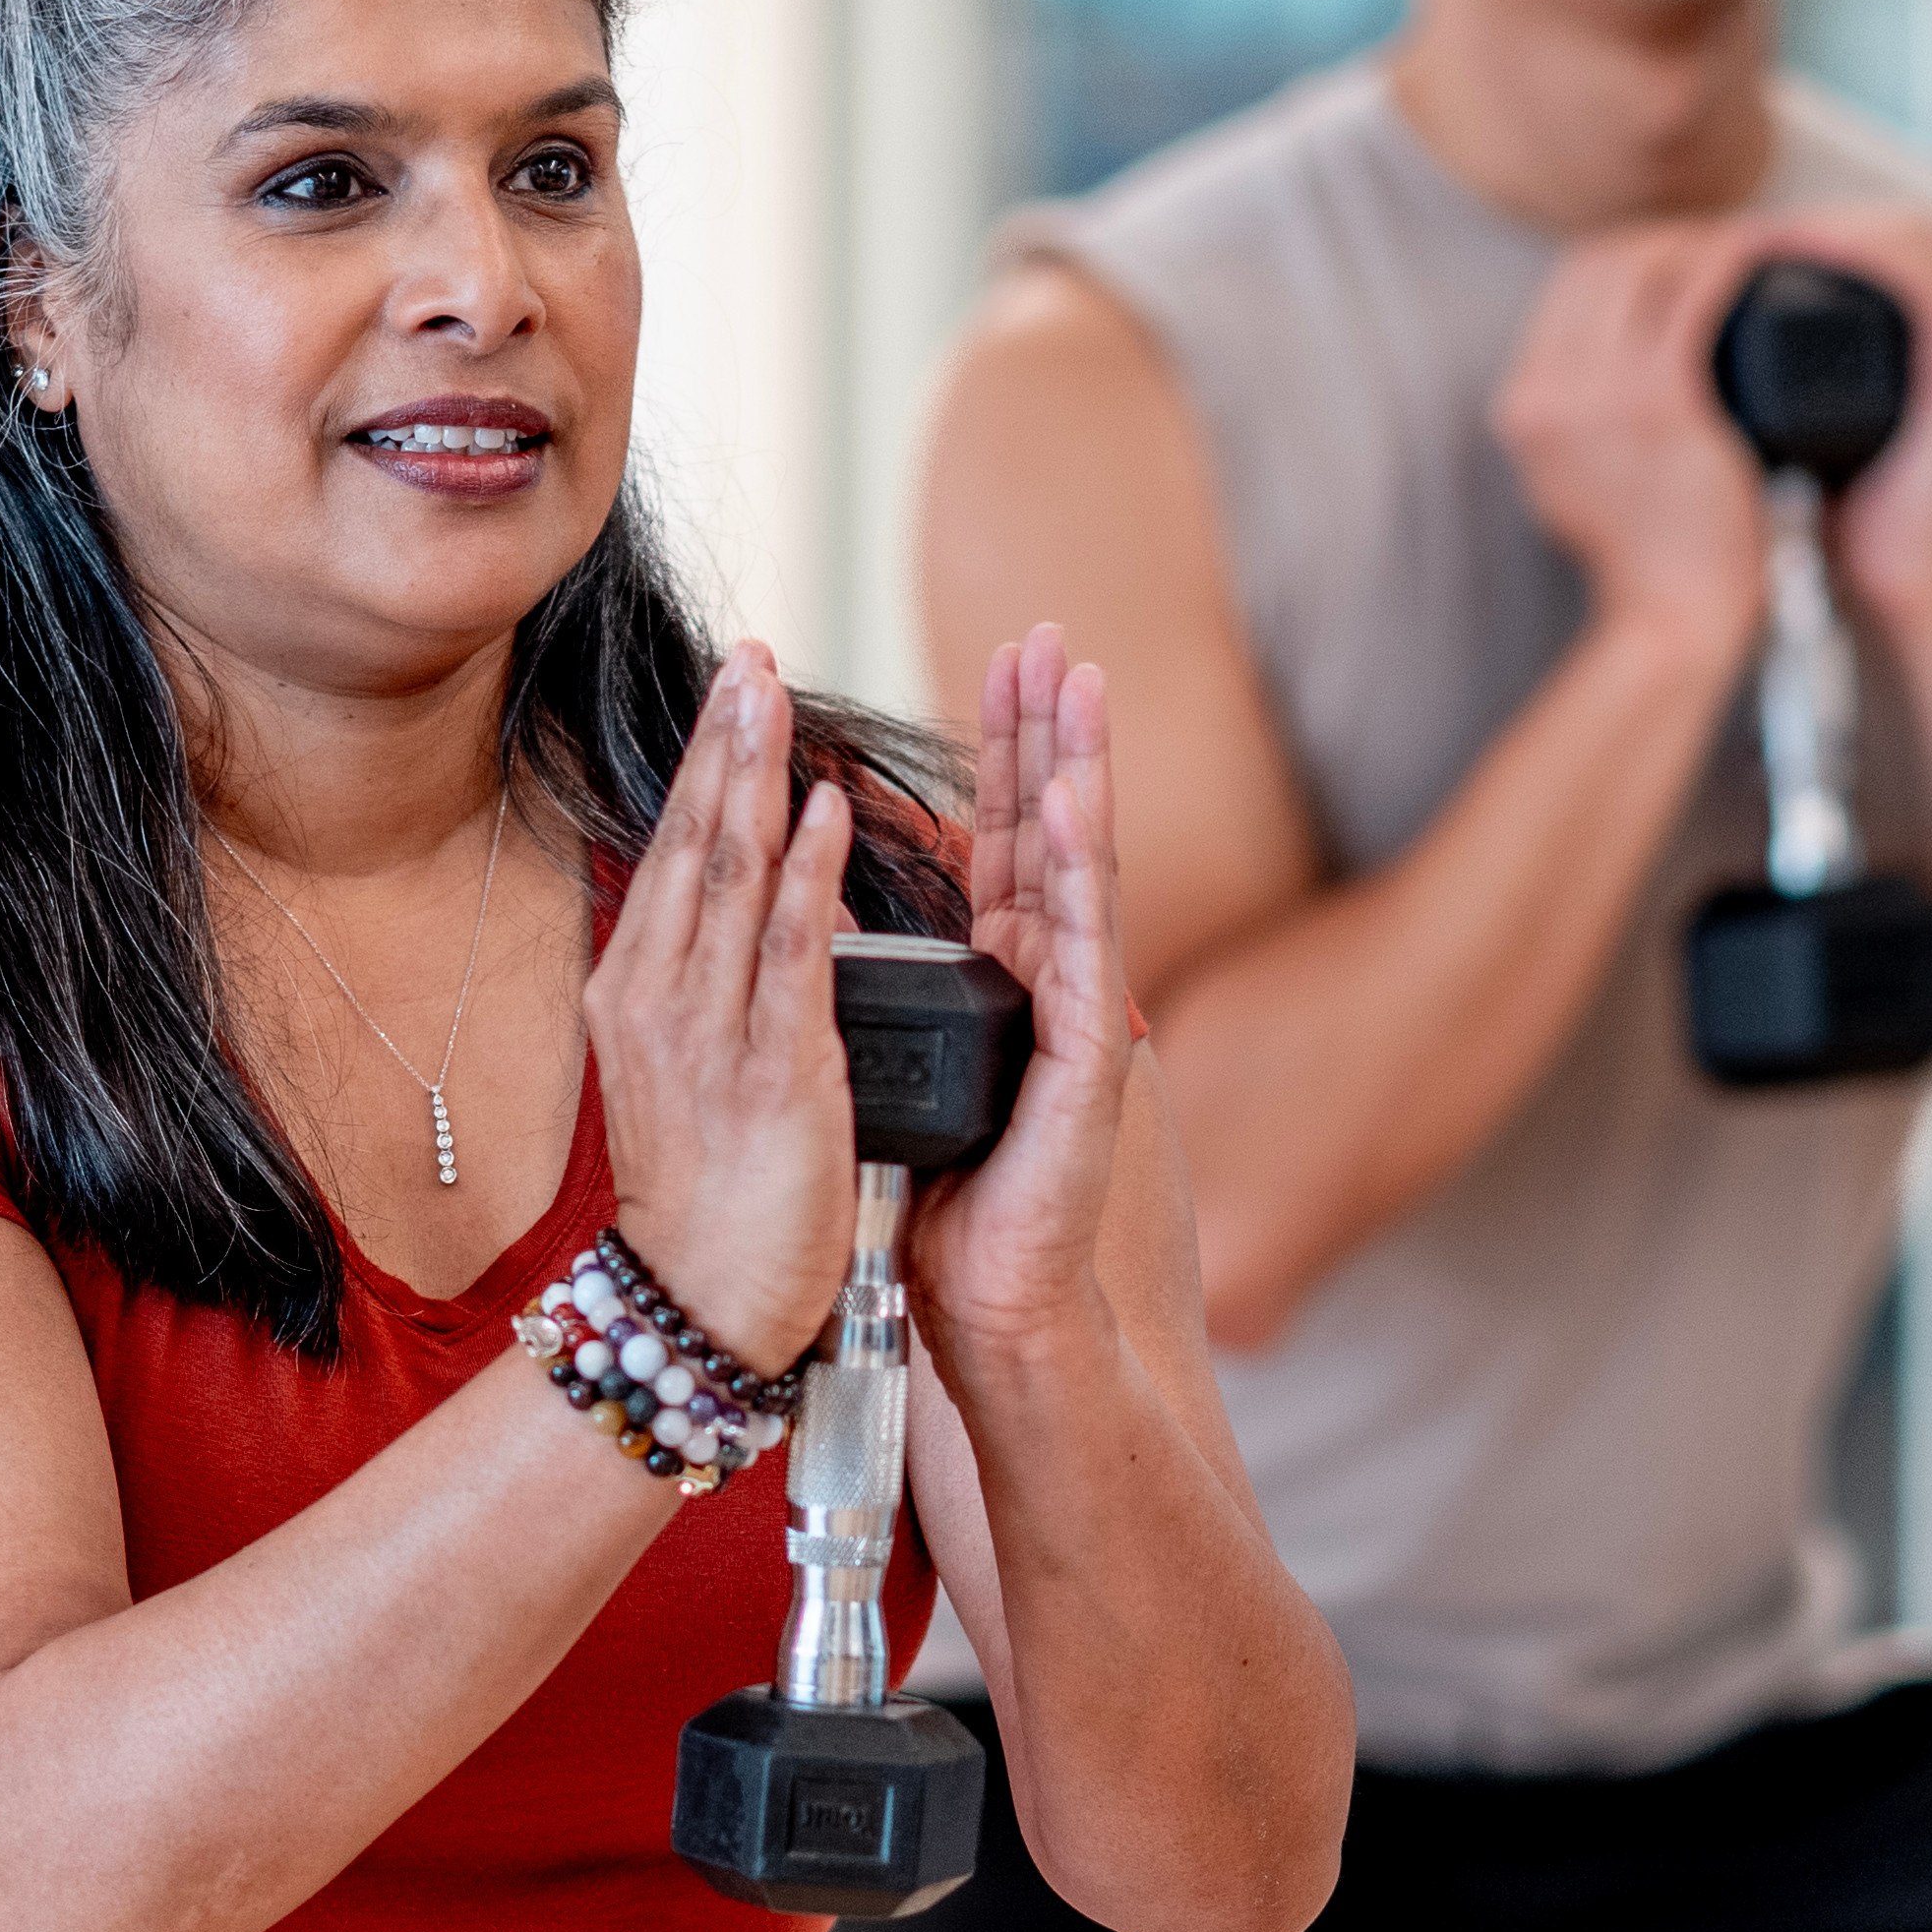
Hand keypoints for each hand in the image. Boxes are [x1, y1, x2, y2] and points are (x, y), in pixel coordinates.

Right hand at [572, 643, 870, 1368]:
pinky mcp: (772, 1071)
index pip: (673, 856)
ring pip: (731, 877)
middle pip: (692, 843)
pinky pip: (789, 953)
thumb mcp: (683, 1075)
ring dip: (757, 777)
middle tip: (751, 652)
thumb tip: (738, 917)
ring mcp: (709, 1033)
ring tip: (776, 694)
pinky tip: (826, 810)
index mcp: (636, 996)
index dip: (707, 766)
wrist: (698, 1307)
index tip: (735, 687)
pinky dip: (807, 875)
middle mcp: (658, 1000)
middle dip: (724, 741)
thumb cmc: (704, 1203)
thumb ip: (704, 991)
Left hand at [907, 626, 1142, 1365]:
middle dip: (1051, 731)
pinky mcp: (1089, 1061)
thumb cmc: (943, 1194)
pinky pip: (1084, 951)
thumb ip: (895, 988)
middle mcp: (1048, 980)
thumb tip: (842, 918)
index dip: (1003, 752)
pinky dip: (1076, 875)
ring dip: (1080, 774)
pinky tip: (1072, 809)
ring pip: (1082, 870)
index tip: (1002, 663)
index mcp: (1001, 973)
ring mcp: (1079, 1015)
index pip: (1004, 837)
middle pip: (1052, 829)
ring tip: (1079, 689)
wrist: (982, 1293)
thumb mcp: (902, 1063)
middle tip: (1052, 637)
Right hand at [1486, 225, 1790, 657]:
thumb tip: (1608, 384)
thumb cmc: (1648, 568)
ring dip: (1695, 240)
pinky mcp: (1657, 402)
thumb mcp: (1580, 490)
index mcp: (1521, 411)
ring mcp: (1594, 395)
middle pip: (1594, 263)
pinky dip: (1728, 264)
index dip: (1623, 259)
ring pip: (1641, 265)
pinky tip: (1760, 255)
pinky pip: (1693, 297)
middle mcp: (1543, 394)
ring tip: (1745, 244)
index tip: (1675, 261)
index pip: (1564, 293)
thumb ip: (1580, 433)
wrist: (1671, 624)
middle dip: (1658, 238)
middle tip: (1716, 242)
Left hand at [1741, 207, 1931, 648]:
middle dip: (1802, 220)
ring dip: (1827, 225)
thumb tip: (1657, 347)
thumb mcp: (1782, 432)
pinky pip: (1926, 281)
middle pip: (1881, 225)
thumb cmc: (1834, 516)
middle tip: (1725, 233)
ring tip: (1752, 239)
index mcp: (1909, 332)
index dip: (1787, 229)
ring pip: (1906, 236)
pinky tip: (1806, 252)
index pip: (1858, 238)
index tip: (1709, 243)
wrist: (1897, 587)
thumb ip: (1748, 386)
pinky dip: (1865, 255)